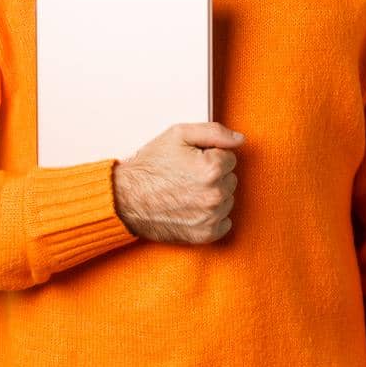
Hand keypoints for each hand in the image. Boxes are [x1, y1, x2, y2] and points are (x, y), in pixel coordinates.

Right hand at [111, 122, 243, 243]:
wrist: (126, 199)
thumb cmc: (150, 167)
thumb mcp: (178, 135)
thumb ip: (214, 132)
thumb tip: (239, 139)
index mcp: (211, 168)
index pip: (229, 157)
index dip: (210, 155)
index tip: (191, 161)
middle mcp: (214, 194)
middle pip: (230, 178)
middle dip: (214, 175)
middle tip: (187, 175)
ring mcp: (210, 217)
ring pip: (227, 199)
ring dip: (213, 195)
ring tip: (187, 191)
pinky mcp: (204, 234)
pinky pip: (224, 223)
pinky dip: (213, 216)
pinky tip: (193, 208)